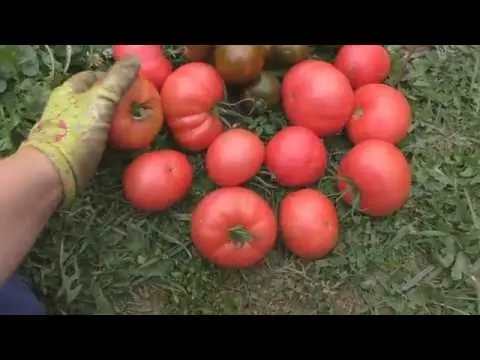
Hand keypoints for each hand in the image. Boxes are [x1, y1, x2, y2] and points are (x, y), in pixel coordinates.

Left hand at [21, 56, 139, 206]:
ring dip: (120, 122)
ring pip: (102, 120)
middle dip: (120, 101)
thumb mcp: (100, 101)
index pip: (95, 76)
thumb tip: (134, 60)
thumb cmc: (75, 132)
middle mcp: (71, 108)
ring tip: (139, 124)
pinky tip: (129, 142)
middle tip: (140, 106)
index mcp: (70, 91)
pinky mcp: (82, 149)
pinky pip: (103, 139)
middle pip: (100, 99)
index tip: (135, 85)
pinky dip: (116, 139)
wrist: (55, 173)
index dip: (115, 77)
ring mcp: (75, 130)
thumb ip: (118, 81)